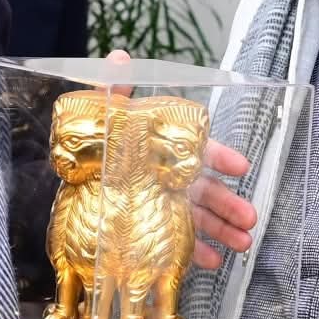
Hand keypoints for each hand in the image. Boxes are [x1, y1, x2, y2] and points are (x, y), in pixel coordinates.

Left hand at [103, 51, 257, 268]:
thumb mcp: (102, 117)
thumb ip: (114, 91)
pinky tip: (211, 261)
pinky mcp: (154, 229)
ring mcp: (164, 204)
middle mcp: (170, 178)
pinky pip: (180, 241)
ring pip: (200, 216)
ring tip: (242, 244)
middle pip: (207, 189)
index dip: (221, 157)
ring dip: (222, 230)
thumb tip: (120, 57)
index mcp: (165, 149)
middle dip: (230, 203)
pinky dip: (196, 251)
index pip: (199, 150)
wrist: (69, 180)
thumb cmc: (94, 145)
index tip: (241, 166)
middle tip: (249, 218)